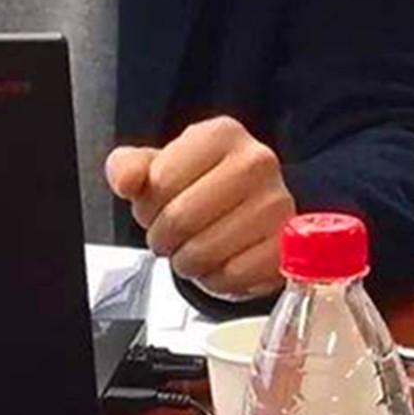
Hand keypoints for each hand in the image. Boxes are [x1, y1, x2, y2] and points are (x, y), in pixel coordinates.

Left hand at [104, 116, 294, 298]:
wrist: (244, 211)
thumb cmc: (197, 187)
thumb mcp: (156, 168)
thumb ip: (128, 167)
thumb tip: (125, 180)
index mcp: (221, 134)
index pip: (160, 180)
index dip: (146, 206)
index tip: (154, 208)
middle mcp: (257, 161)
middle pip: (181, 218)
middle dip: (163, 237)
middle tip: (168, 236)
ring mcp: (278, 204)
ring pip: (205, 251)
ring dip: (186, 262)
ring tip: (192, 250)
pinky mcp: (288, 245)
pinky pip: (234, 275)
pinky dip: (216, 279)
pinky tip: (218, 264)